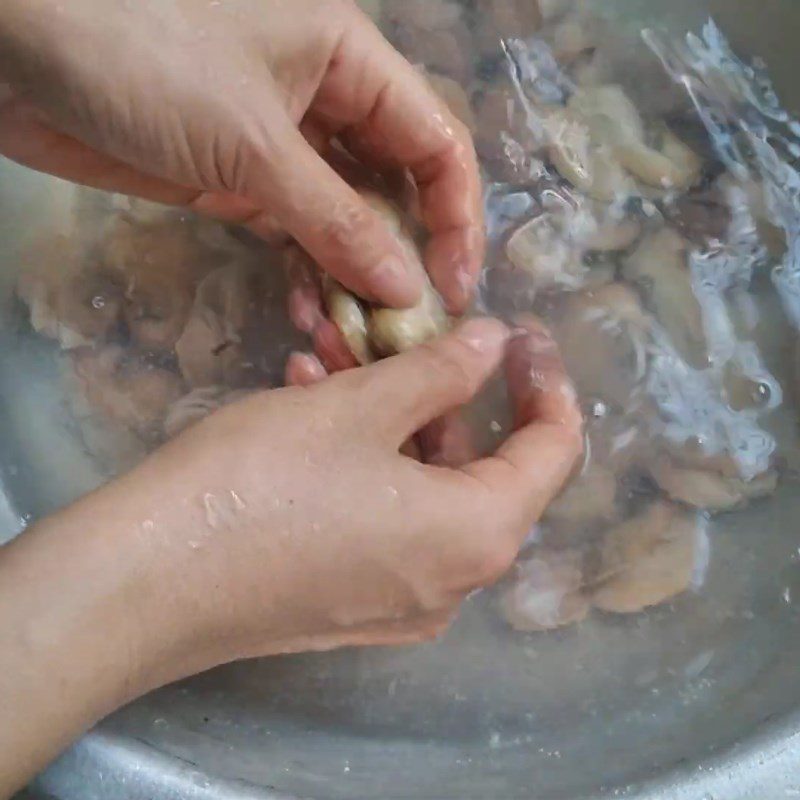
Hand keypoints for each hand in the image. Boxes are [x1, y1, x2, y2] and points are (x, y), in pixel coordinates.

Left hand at [0, 0, 482, 312]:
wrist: (15, 48)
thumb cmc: (143, 58)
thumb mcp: (254, 143)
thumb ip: (336, 221)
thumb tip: (405, 288)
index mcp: (350, 62)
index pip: (435, 143)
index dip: (456, 217)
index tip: (453, 288)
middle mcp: (327, 102)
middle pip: (394, 186)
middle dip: (404, 256)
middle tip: (402, 327)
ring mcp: (281, 145)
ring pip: (344, 217)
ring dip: (353, 274)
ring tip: (352, 331)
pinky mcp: (238, 180)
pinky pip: (294, 231)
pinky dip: (305, 270)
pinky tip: (307, 310)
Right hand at [0, 318, 580, 792]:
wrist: (150, 581)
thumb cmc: (267, 480)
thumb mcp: (361, 405)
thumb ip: (442, 370)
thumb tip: (494, 344)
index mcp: (480, 534)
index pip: (552, 451)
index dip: (544, 382)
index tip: (520, 334)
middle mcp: (454, 583)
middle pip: (481, 471)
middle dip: (440, 395)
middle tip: (398, 337)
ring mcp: (400, 605)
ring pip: (422, 491)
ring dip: (390, 422)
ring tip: (332, 360)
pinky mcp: (350, 608)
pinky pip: (383, 523)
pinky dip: (363, 466)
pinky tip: (306, 408)